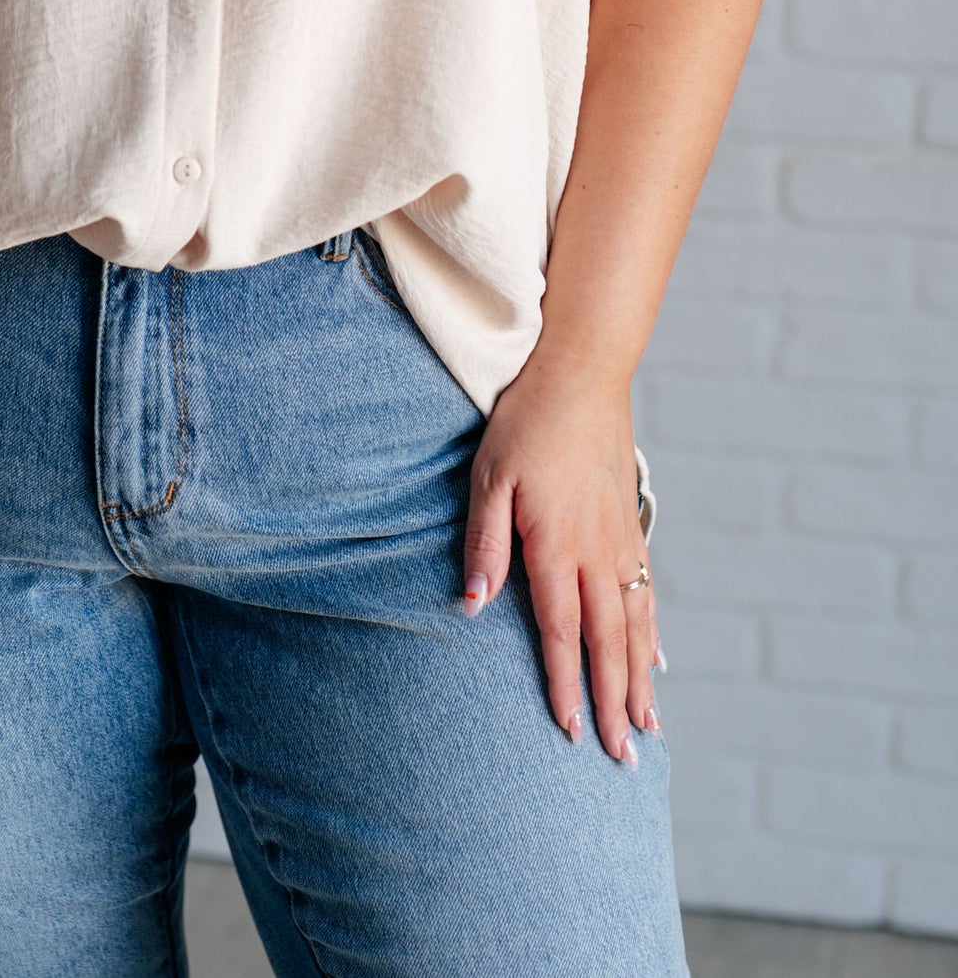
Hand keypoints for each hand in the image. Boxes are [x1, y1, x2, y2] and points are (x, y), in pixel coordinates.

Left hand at [459, 353, 661, 762]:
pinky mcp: (630, 522)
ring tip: (650, 726)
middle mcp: (597, 552)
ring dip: (641, 679)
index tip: (572, 731)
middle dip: (615, 703)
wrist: (581, 372)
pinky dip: (653, 631)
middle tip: (623, 757)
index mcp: (557, 545)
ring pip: (635, 623)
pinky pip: (646, 591)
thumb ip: (485, 543)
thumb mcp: (489, 476)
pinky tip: (656, 658)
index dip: (565, 683)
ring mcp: (621, 539)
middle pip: (608, 642)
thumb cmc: (525, 422)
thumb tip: (472, 605)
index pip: (560, 631)